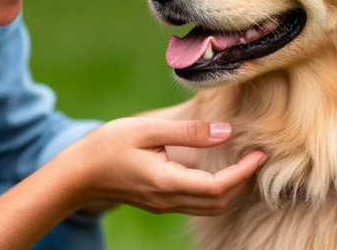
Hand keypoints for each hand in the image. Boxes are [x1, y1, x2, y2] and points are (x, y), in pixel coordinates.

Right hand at [61, 117, 266, 215]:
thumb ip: (188, 132)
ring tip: (242, 162)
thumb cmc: (107, 146)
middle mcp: (169, 199)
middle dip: (243, 181)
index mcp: (167, 182)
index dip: (244, 172)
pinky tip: (217, 168)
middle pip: (220, 202)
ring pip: (210, 206)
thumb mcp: (147, 129)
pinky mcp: (159, 202)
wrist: (76, 175)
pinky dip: (215, 189)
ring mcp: (164, 204)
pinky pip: (196, 202)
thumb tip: (225, 132)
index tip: (260, 153)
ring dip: (231, 188)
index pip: (219, 186)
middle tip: (256, 155)